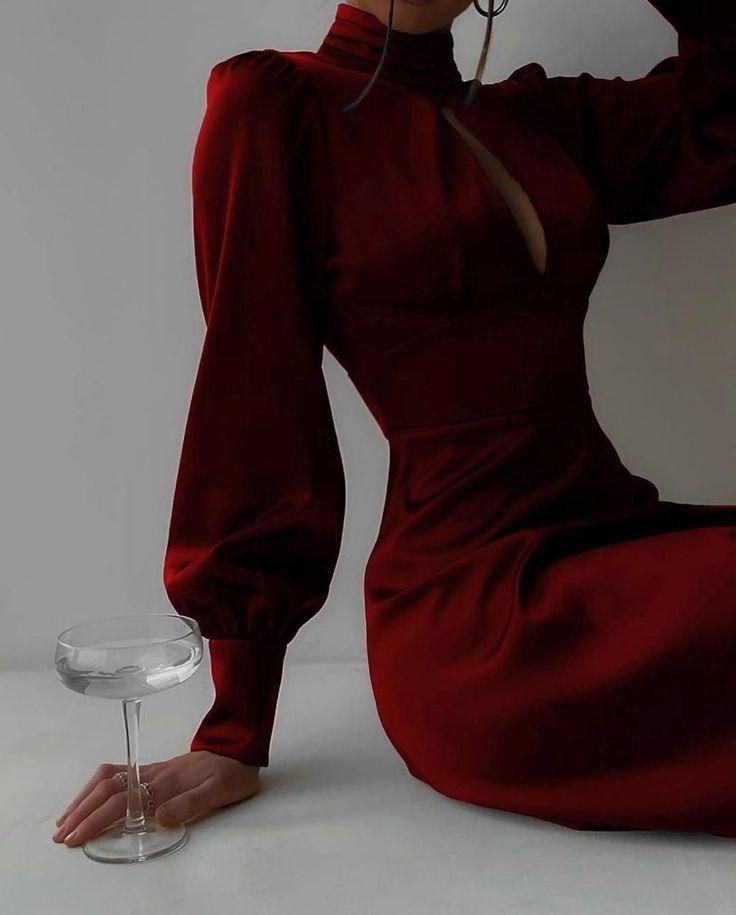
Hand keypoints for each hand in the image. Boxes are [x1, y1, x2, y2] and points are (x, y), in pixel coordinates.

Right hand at [52, 750, 260, 846]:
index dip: (96, 820)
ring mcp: (152, 770)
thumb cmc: (232, 774)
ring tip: (66, 820)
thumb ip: (189, 804)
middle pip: (107, 791)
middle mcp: (153, 774)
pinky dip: (96, 787)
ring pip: (108, 780)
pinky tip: (89, 798)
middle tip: (61, 836)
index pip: (121, 803)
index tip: (77, 837)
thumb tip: (159, 819)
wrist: (240, 749)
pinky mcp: (154, 769)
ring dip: (84, 799)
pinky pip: (117, 775)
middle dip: (81, 813)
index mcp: (166, 783)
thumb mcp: (219, 792)